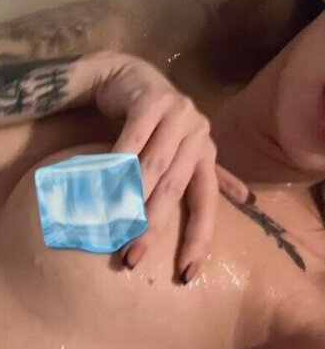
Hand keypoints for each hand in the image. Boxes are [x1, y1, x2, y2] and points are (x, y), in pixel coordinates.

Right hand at [94, 56, 248, 281]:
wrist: (128, 75)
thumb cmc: (154, 118)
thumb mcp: (181, 148)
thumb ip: (210, 172)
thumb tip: (247, 200)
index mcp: (206, 151)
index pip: (205, 202)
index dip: (198, 237)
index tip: (185, 273)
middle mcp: (198, 133)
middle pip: (174, 190)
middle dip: (152, 226)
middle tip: (130, 256)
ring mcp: (178, 114)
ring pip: (154, 168)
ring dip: (131, 200)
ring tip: (112, 226)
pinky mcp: (153, 100)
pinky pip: (132, 141)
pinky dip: (117, 165)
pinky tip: (101, 187)